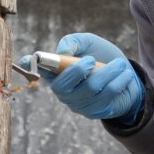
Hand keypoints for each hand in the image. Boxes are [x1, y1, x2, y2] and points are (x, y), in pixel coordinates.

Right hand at [29, 32, 145, 122]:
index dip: (29, 66)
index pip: (38, 69)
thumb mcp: (90, 43)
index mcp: (57, 71)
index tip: (28, 61)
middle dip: (78, 72)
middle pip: (63, 87)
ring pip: (89, 90)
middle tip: (92, 60)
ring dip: (107, 74)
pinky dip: (117, 83)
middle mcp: (63, 90)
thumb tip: (63, 51)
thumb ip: (75, 42)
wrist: (126, 75)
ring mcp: (77, 103)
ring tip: (120, 64)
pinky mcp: (93, 112)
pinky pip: (105, 98)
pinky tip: (124, 75)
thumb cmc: (102, 57)